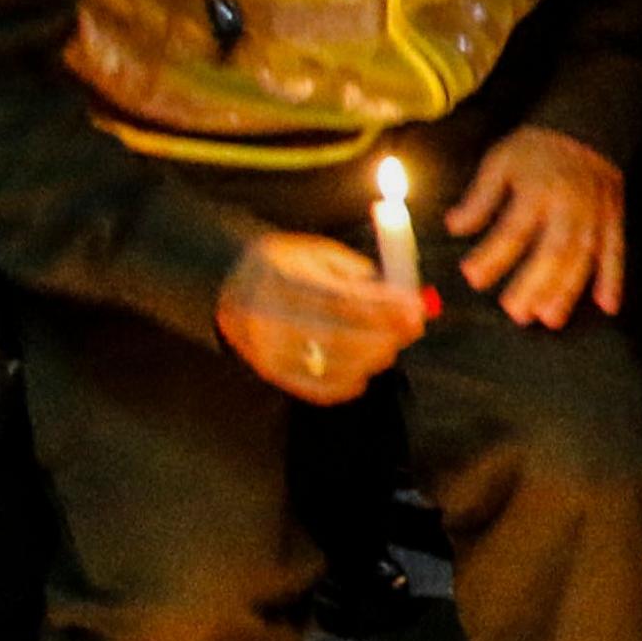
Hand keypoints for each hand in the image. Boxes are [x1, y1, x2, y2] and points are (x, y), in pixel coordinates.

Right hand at [216, 232, 431, 405]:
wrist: (225, 281)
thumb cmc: (284, 265)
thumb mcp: (317, 253)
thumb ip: (357, 275)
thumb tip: (403, 301)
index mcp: (279, 278)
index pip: (341, 300)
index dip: (383, 308)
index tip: (416, 308)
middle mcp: (266, 315)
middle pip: (337, 336)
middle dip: (384, 335)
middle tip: (411, 328)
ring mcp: (263, 348)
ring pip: (329, 364)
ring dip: (371, 358)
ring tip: (389, 345)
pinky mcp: (267, 371)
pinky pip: (313, 387)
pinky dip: (345, 384)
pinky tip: (364, 372)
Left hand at [442, 124, 622, 327]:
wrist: (587, 125)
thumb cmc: (536, 147)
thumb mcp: (500, 162)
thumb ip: (480, 197)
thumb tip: (455, 227)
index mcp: (537, 190)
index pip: (512, 230)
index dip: (492, 256)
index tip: (472, 278)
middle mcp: (569, 207)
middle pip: (552, 252)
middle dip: (534, 284)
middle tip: (515, 313)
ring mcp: (595, 216)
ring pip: (584, 258)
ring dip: (569, 290)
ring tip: (550, 318)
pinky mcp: (614, 220)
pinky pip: (617, 253)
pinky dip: (614, 280)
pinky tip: (608, 306)